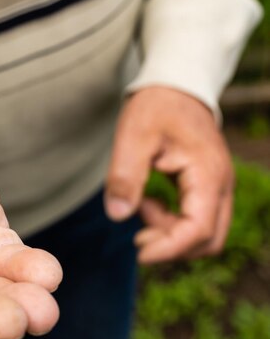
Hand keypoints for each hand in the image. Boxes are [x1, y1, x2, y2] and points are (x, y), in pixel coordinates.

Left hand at [105, 86, 233, 263]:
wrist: (175, 86)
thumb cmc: (155, 107)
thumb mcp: (132, 137)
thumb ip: (125, 176)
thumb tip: (118, 216)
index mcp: (207, 174)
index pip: (199, 229)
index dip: (169, 248)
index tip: (139, 252)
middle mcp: (221, 185)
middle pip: (208, 240)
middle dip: (172, 247)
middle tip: (137, 237)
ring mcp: (216, 187)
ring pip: (204, 233)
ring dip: (170, 233)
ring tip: (141, 205)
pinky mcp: (206, 187)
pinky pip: (196, 219)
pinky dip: (171, 222)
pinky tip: (148, 202)